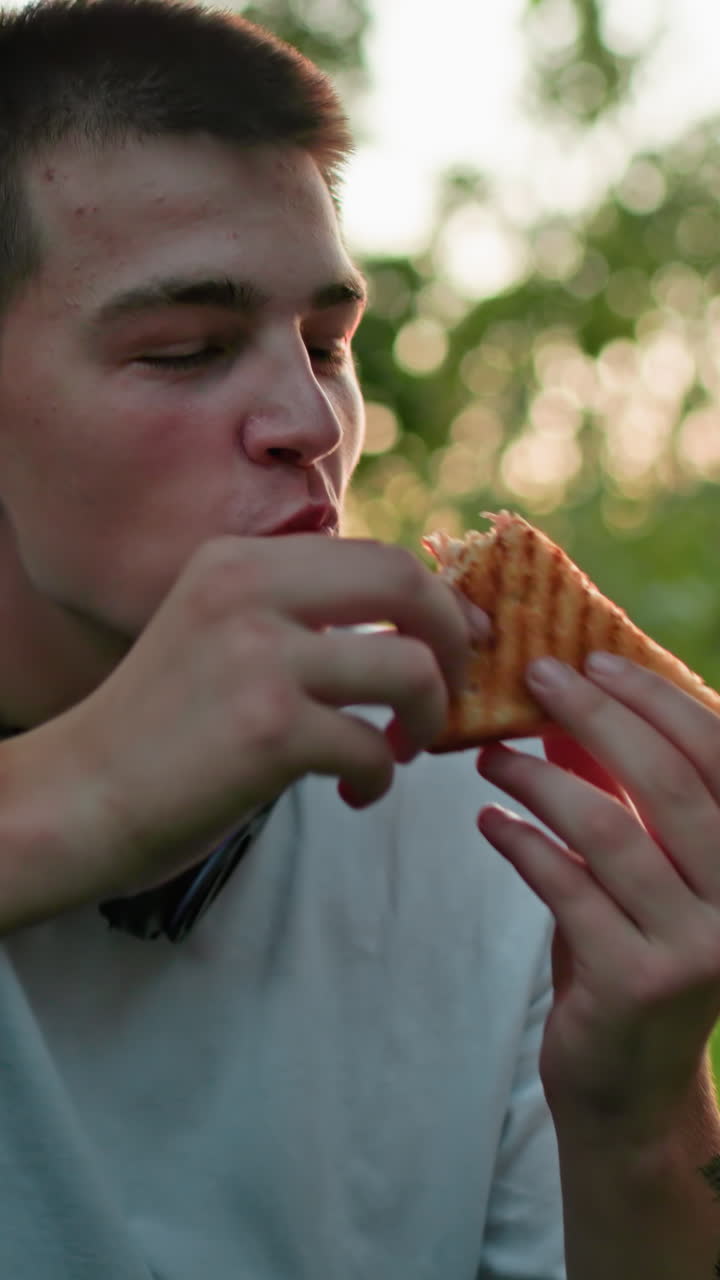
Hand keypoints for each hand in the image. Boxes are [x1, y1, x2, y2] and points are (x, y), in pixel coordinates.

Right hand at [65, 534, 485, 891]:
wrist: (81, 795)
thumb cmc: (163, 726)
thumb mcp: (219, 630)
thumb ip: (294, 610)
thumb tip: (413, 620)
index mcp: (239, 559)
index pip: (376, 552)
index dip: (437, 597)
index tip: (464, 637)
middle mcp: (249, 590)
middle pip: (405, 582)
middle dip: (455, 636)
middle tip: (456, 687)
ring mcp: (259, 657)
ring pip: (410, 666)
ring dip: (428, 717)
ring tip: (400, 748)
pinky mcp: (269, 730)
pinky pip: (371, 747)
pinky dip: (378, 779)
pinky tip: (353, 793)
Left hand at [476, 653, 719, 1142]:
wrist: (633, 1089)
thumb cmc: (634, 955)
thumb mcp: (643, 869)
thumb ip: (623, 795)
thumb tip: (571, 705)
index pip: (719, 754)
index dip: (657, 698)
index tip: (594, 660)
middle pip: (669, 782)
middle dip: (598, 716)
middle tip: (536, 679)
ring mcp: (695, 947)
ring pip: (612, 831)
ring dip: (542, 779)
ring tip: (490, 754)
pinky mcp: (635, 982)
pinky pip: (566, 887)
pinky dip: (520, 843)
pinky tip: (488, 821)